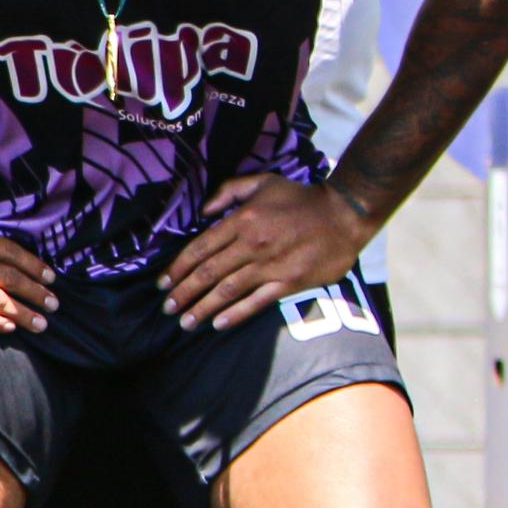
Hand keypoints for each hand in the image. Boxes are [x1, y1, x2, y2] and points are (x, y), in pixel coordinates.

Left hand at [162, 171, 371, 327]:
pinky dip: (236, 314)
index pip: (199, 248)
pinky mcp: (290, 281)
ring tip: (185, 322)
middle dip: (183, 292)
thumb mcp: (261, 182)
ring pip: (228, 290)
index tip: (162, 283)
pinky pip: (257, 301)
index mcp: (241, 221)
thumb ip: (228, 192)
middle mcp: (251, 245)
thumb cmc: (300, 197)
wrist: (344, 213)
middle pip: (208, 273)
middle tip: (166, 308)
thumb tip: (203, 211)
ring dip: (203, 307)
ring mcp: (270, 265)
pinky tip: (218, 324)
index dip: (178, 268)